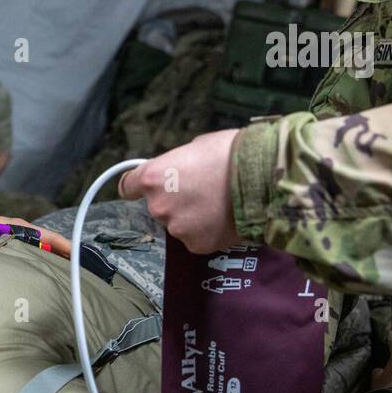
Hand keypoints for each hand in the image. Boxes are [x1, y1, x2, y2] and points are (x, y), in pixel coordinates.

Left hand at [117, 129, 242, 253]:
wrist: (263, 178)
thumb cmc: (232, 153)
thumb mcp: (196, 147)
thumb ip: (176, 164)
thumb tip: (177, 172)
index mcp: (153, 177)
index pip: (128, 187)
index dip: (137, 187)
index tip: (143, 189)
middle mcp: (159, 205)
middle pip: (159, 206)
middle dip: (176, 201)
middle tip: (202, 191)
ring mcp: (177, 228)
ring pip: (179, 224)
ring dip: (192, 217)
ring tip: (218, 204)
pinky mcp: (196, 245)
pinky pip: (196, 238)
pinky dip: (207, 231)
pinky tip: (224, 218)